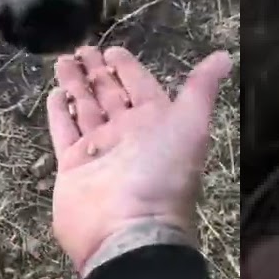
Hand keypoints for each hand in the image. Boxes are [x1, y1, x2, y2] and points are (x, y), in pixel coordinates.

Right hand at [44, 45, 233, 275]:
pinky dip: (59, 113)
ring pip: (84, 108)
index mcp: (156, 123)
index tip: (112, 49)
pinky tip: (54, 93)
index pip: (140, 85)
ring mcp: (98, 151)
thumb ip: (201, 89)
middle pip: (109, 94)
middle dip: (96, 71)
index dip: (127, 67)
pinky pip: (64, 132)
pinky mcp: (72, 166)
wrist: (129, 229)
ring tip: (62, 60)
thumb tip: (223, 56)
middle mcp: (127, 134)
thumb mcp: (190, 125)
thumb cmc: (162, 173)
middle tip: (81, 48)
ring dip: (75, 85)